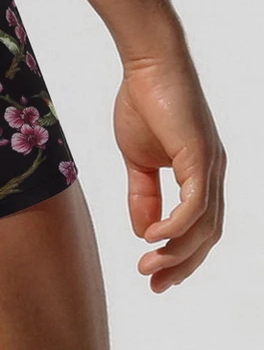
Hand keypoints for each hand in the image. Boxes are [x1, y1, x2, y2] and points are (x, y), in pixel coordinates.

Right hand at [113, 48, 225, 292]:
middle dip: (181, 265)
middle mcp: (213, 176)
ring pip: (204, 226)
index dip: (178, 256)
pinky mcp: (201, 158)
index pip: (198, 228)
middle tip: (153, 285)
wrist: (147, 64)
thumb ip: (141, 194)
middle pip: (206, 236)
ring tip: (148, 267)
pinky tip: (154, 238)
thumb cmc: (143, 103)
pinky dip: (177, 226)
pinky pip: (196, 204)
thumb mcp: (136, 157)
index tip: (152, 276)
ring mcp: (210, 167)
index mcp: (199, 175)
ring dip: (176, 252)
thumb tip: (143, 233)